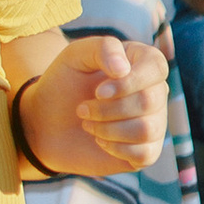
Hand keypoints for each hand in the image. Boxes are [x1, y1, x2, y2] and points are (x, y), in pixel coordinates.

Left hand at [19, 33, 171, 180]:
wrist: (47, 122)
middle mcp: (155, 92)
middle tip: (81, 109)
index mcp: (142, 62)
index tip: (98, 91)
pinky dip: (116, 148)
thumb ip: (103, 48)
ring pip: (147, 129)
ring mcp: (154, 122)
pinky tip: (100, 141)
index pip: (157, 68)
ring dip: (108, 129)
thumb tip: (124, 69)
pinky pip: (146, 154)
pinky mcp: (146, 151)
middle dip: (108, 109)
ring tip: (88, 125)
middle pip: (149, 101)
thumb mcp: (76, 56)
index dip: (129, 82)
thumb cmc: (64, 83)